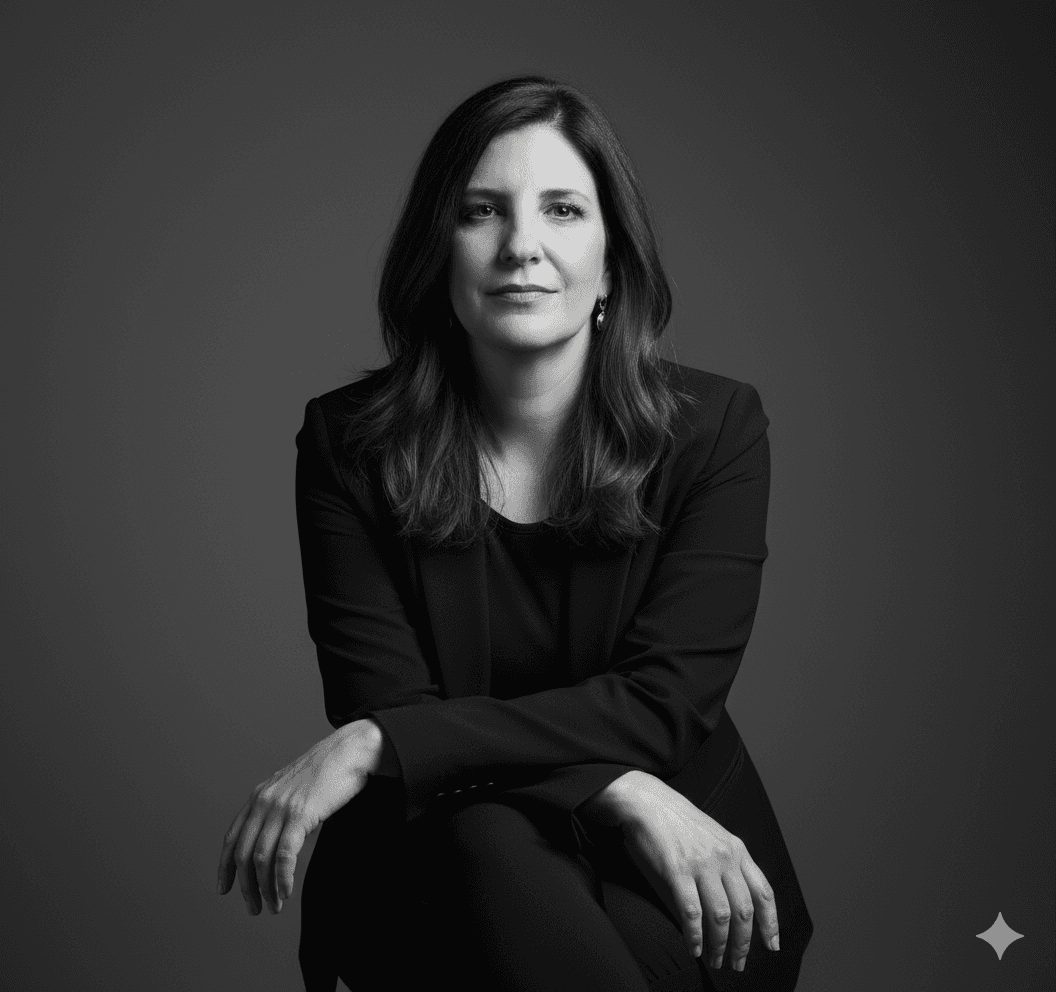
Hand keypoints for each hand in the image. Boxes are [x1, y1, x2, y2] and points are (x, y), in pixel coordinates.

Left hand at [216, 719, 383, 914]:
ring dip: (265, 889)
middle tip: (255, 908)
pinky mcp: (300, 814)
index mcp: (259, 795)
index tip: (224, 889)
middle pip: (242, 853)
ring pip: (261, 859)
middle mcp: (264, 801)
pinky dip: (282, 879)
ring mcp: (281, 807)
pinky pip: (284, 855)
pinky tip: (286, 891)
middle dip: (246, 886)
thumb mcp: (294, 787)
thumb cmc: (328, 770)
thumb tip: (278, 838)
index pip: (231, 837)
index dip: (225, 867)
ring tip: (273, 906)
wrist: (350, 750)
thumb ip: (280, 808)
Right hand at [581, 770, 778, 971]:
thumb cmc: (678, 821)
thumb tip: (733, 908)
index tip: (772, 945)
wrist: (647, 801)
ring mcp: (701, 863)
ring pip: (721, 916)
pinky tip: (694, 948)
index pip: (763, 892)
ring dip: (720, 945)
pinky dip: (695, 936)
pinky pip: (691, 912)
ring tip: (715, 960)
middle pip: (744, 911)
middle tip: (738, 963)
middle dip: (743, 944)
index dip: (771, 923)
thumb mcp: (713, 836)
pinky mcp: (676, 870)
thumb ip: (727, 866)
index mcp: (736, 849)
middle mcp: (724, 857)